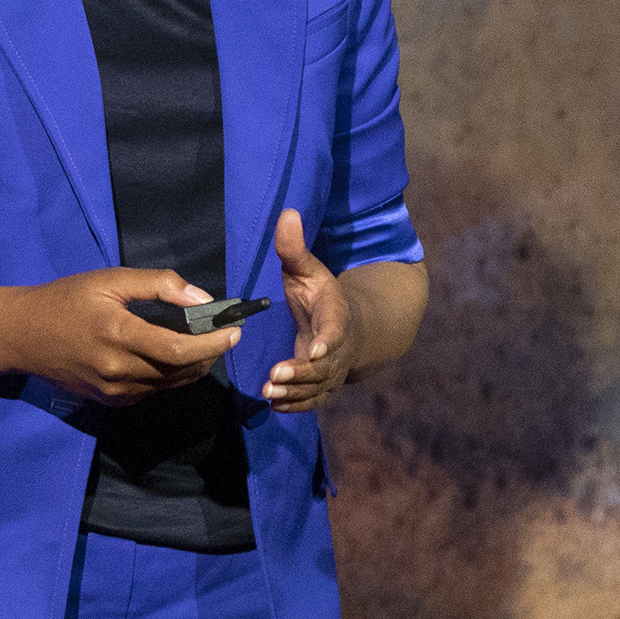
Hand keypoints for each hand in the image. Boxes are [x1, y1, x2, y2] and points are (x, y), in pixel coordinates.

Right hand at [0, 266, 241, 406]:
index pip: (179, 350)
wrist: (22, 334)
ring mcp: (113, 391)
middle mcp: (117, 371)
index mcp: (118, 335)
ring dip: (195, 366)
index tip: (234, 329)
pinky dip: (172, 375)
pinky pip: (153, 391)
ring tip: (205, 342)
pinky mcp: (110, 402)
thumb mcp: (111, 279)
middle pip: (181, 371)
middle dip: (210, 354)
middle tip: (225, 333)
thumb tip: (202, 299)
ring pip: (170, 384)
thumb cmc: (67, 299)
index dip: (214, 343)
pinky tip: (174, 356)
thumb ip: (159, 285)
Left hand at [263, 209, 358, 412]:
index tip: (314, 350)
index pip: (334, 330)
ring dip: (294, 392)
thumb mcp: (308, 269)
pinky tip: (274, 404)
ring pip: (317, 387)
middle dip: (301, 373)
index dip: (326, 341)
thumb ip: (294, 248)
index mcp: (336, 316)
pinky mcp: (322, 385)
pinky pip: (312, 400)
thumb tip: (287, 213)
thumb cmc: (321, 295)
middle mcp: (337, 347)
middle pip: (324, 366)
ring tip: (269, 392)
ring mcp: (331, 370)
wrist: (349, 325)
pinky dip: (295, 405)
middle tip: (276, 376)